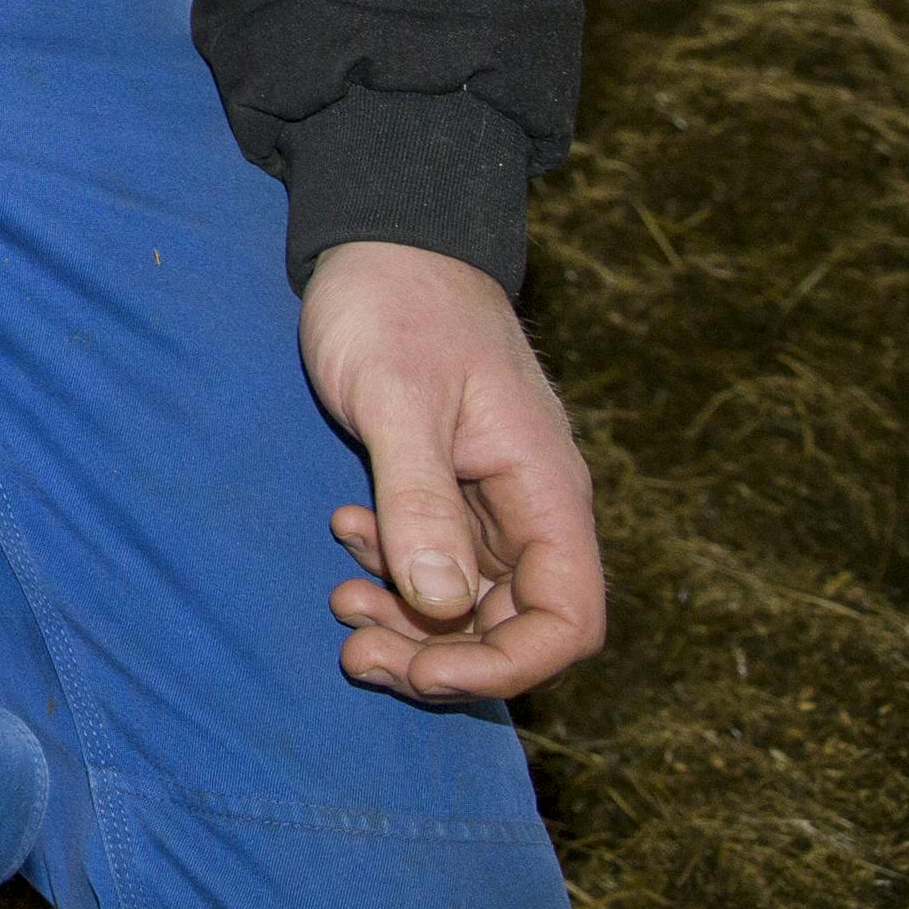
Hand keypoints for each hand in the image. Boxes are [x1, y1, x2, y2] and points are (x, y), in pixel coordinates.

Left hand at [299, 240, 607, 704]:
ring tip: (340, 604)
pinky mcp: (448, 482)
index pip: (568, 619)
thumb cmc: (394, 305)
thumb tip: (442, 608)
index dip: (507, 667)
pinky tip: (345, 532)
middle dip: (441, 657)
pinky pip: (436, 557)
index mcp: (546, 490)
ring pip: (469, 600)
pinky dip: (394, 568)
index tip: (424, 672)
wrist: (380, 236)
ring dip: (410, 621)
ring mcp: (491, 497)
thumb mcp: (397, 401)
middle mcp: (531, 504)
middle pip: (514, 624)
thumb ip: (421, 501)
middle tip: (356, 654)